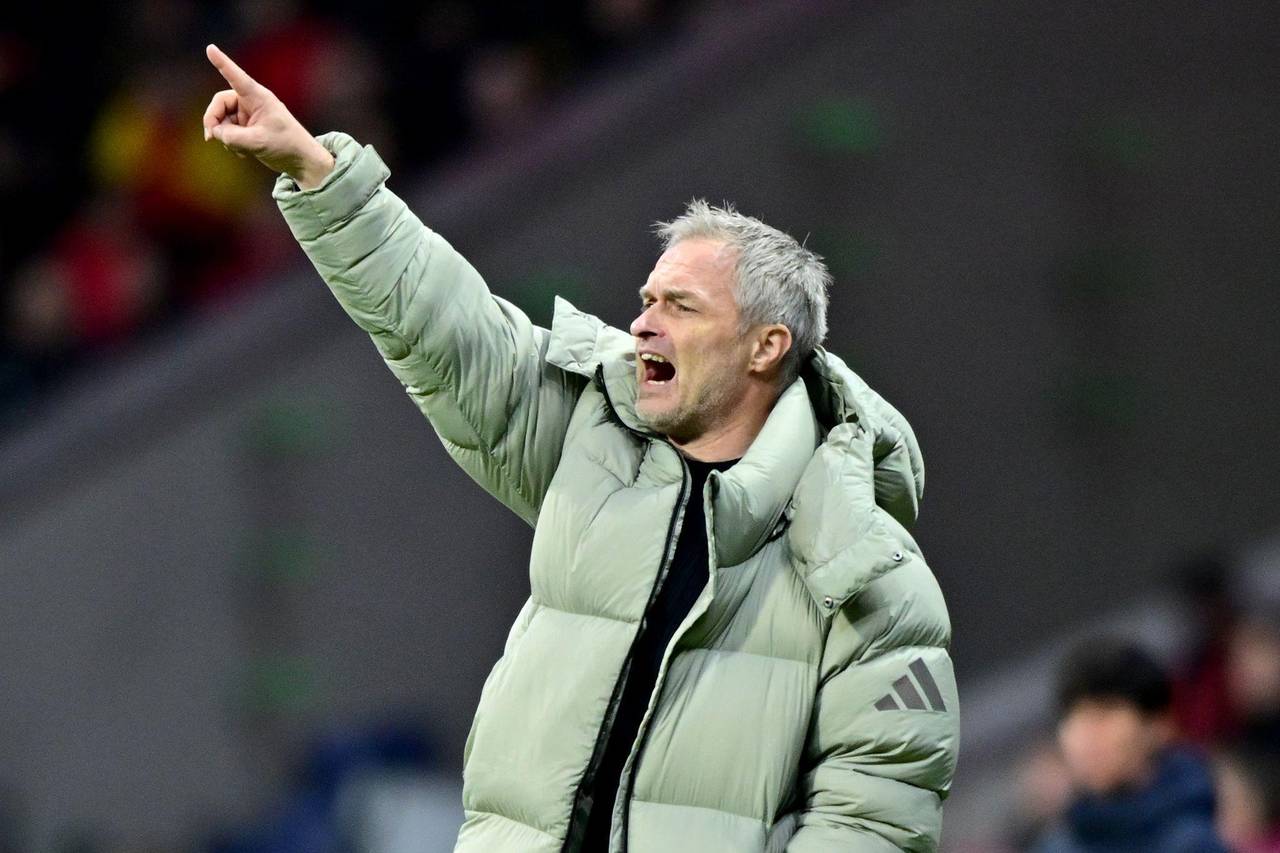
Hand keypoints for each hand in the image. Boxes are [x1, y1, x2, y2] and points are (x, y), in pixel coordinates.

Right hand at [201, 43, 335, 188]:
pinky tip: (242, 153)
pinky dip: (230, 142)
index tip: (210, 48)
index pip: (236, 77)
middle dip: (214, 120)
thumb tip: (215, 133)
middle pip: (220, 103)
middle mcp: (252, 102)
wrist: (301, 161)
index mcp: (258, 97)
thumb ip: (231, 137)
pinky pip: (229, 131)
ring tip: (238, 150)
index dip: (222, 63)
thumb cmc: (286, 145)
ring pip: (223, 120)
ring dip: (224, 135)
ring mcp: (249, 115)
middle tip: (211, 137)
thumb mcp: (257, 142)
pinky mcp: (247, 128)